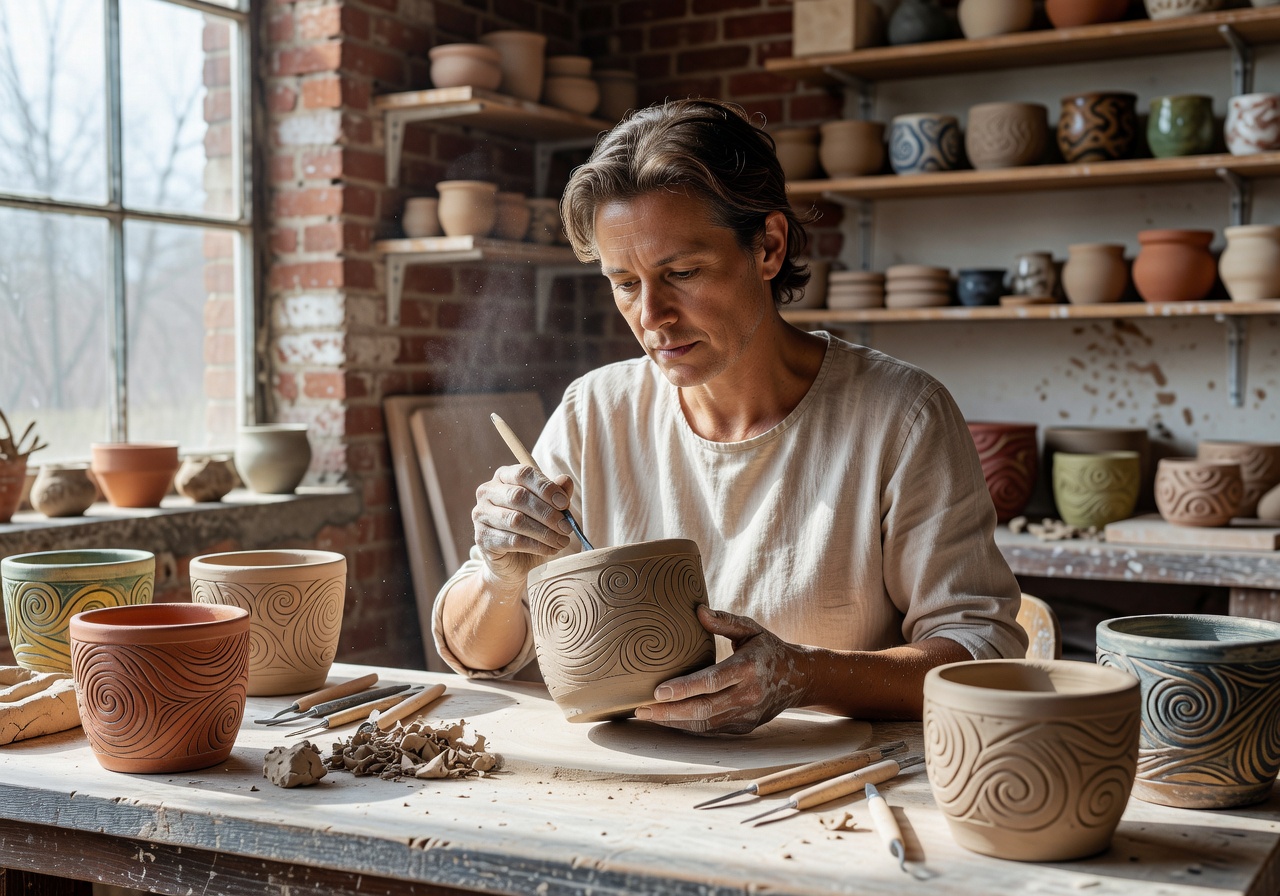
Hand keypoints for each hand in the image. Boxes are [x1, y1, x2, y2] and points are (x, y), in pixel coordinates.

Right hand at [471, 464, 573, 592]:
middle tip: (566, 527)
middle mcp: (487, 492)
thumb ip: (557, 493)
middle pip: (519, 496)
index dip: (546, 488)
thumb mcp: (549, 509)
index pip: (524, 474)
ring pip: (516, 520)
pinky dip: (536, 546)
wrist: (514, 561)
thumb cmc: (532, 528)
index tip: (564, 503)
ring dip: (544, 532)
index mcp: (503, 476)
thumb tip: (565, 480)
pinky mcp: (482, 538)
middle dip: (547, 513)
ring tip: (562, 540)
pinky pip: (512, 540)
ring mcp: (481, 515)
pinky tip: (551, 549)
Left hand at [633, 606, 812, 734]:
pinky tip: (668, 719)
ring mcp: (747, 715)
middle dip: (670, 712)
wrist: (800, 679)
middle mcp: (748, 695)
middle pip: (704, 709)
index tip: (657, 691)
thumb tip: (697, 610)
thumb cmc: (768, 648)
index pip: (711, 682)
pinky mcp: (745, 727)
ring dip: (674, 722)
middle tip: (640, 710)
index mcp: (748, 668)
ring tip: (647, 715)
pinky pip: (712, 729)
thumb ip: (725, 621)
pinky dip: (688, 726)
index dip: (684, 689)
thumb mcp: (751, 628)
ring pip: (705, 724)